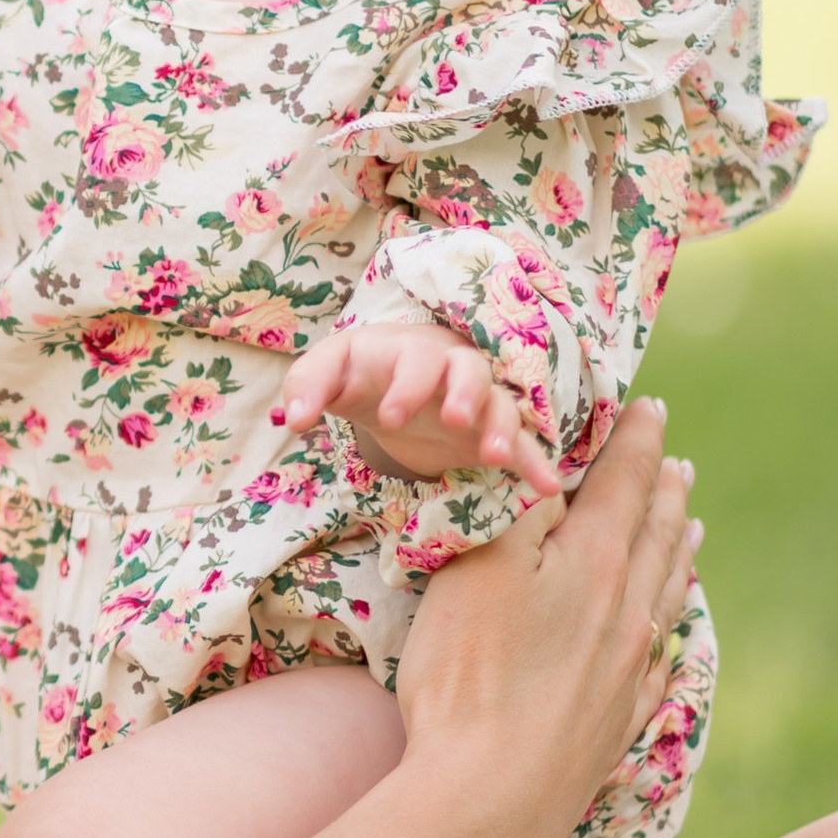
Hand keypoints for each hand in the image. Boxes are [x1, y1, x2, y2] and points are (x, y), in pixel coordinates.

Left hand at [276, 315, 561, 495]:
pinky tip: (548, 486)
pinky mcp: (489, 431)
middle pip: (467, 369)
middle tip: (452, 419)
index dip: (406, 384)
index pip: (412, 358)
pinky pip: (523, 442)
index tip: (389, 417)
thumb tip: (289, 418)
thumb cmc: (359, 372)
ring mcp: (474, 399)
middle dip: (463, 392)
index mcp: (406, 350)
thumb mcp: (328, 372)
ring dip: (502, 425)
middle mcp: (448, 368)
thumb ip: (305, 387)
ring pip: (501, 402)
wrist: (392, 379)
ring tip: (495, 454)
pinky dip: (535, 462)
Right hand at [392, 398, 699, 837]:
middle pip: (654, 534)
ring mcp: (628, 668)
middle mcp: (625, 610)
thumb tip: (551, 462)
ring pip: (665, 593)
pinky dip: (670, 629)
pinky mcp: (617, 719)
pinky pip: (660, 661)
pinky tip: (671, 632)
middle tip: (674, 460)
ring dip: (678, 549)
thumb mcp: (478, 565)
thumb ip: (520, 506)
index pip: (622, 483)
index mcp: (593, 562)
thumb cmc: (470, 676)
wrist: (489, 796)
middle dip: (662, 489)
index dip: (634, 440)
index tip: (649, 407)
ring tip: (690, 524)